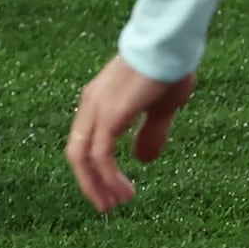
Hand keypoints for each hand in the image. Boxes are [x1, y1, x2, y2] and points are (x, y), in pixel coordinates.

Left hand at [67, 55, 189, 211]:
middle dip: (90, 181)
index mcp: (100, 100)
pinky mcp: (109, 115)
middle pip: (77, 152)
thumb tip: (143, 160)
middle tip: (106, 204)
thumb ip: (150, 133)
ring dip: (98, 185)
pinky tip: (125, 192)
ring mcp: (97, 108)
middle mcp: (91, 104)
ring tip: (116, 203)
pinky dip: (109, 178)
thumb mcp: (161, 108)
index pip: (85, 141)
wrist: (171, 43)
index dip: (93, 167)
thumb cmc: (170, 68)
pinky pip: (101, 156)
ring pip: (84, 157)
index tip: (110, 188)